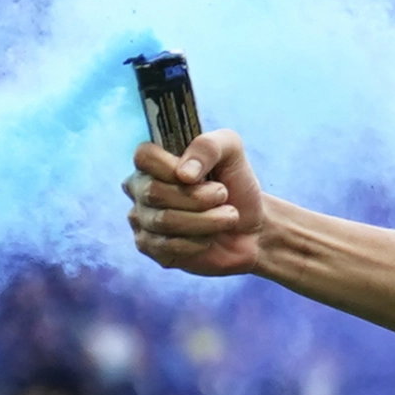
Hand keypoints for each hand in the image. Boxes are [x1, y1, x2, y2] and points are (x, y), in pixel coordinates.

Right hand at [122, 129, 265, 276]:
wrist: (252, 227)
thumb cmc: (237, 185)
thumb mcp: (232, 152)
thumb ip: (208, 147)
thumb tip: (183, 174)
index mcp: (155, 161)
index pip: (144, 157)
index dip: (171, 166)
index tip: (200, 175)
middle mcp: (142, 189)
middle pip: (154, 191)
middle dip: (199, 196)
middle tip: (222, 195)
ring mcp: (142, 219)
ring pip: (164, 220)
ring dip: (206, 219)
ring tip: (227, 216)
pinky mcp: (150, 248)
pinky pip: (167, 246)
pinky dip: (198, 241)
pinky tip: (209, 237)